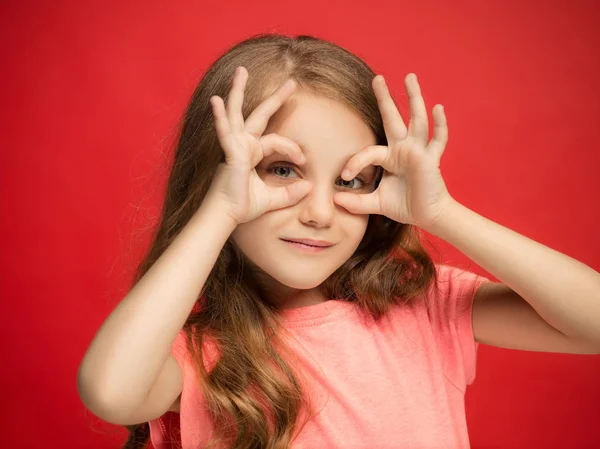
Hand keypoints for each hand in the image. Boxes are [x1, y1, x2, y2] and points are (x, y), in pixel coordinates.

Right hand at [205, 66, 311, 224]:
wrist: (226, 216)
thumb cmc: (243, 207)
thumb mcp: (273, 199)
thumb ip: (290, 193)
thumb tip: (309, 186)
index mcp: (251, 152)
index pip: (276, 141)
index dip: (293, 148)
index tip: (304, 160)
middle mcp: (242, 144)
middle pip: (259, 115)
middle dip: (275, 98)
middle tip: (292, 82)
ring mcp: (233, 146)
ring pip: (237, 113)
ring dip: (239, 91)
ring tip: (241, 71)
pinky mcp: (229, 153)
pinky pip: (226, 132)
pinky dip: (220, 117)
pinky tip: (217, 100)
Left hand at [333, 73, 455, 230]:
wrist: (428, 216)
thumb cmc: (405, 205)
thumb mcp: (375, 203)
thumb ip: (356, 202)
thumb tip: (334, 201)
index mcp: (390, 156)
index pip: (368, 152)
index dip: (355, 163)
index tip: (344, 176)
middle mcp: (404, 148)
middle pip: (393, 118)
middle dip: (385, 98)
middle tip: (377, 78)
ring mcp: (419, 151)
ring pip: (416, 120)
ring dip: (414, 98)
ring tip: (409, 77)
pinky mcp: (431, 158)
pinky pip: (438, 139)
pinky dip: (440, 124)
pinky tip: (438, 108)